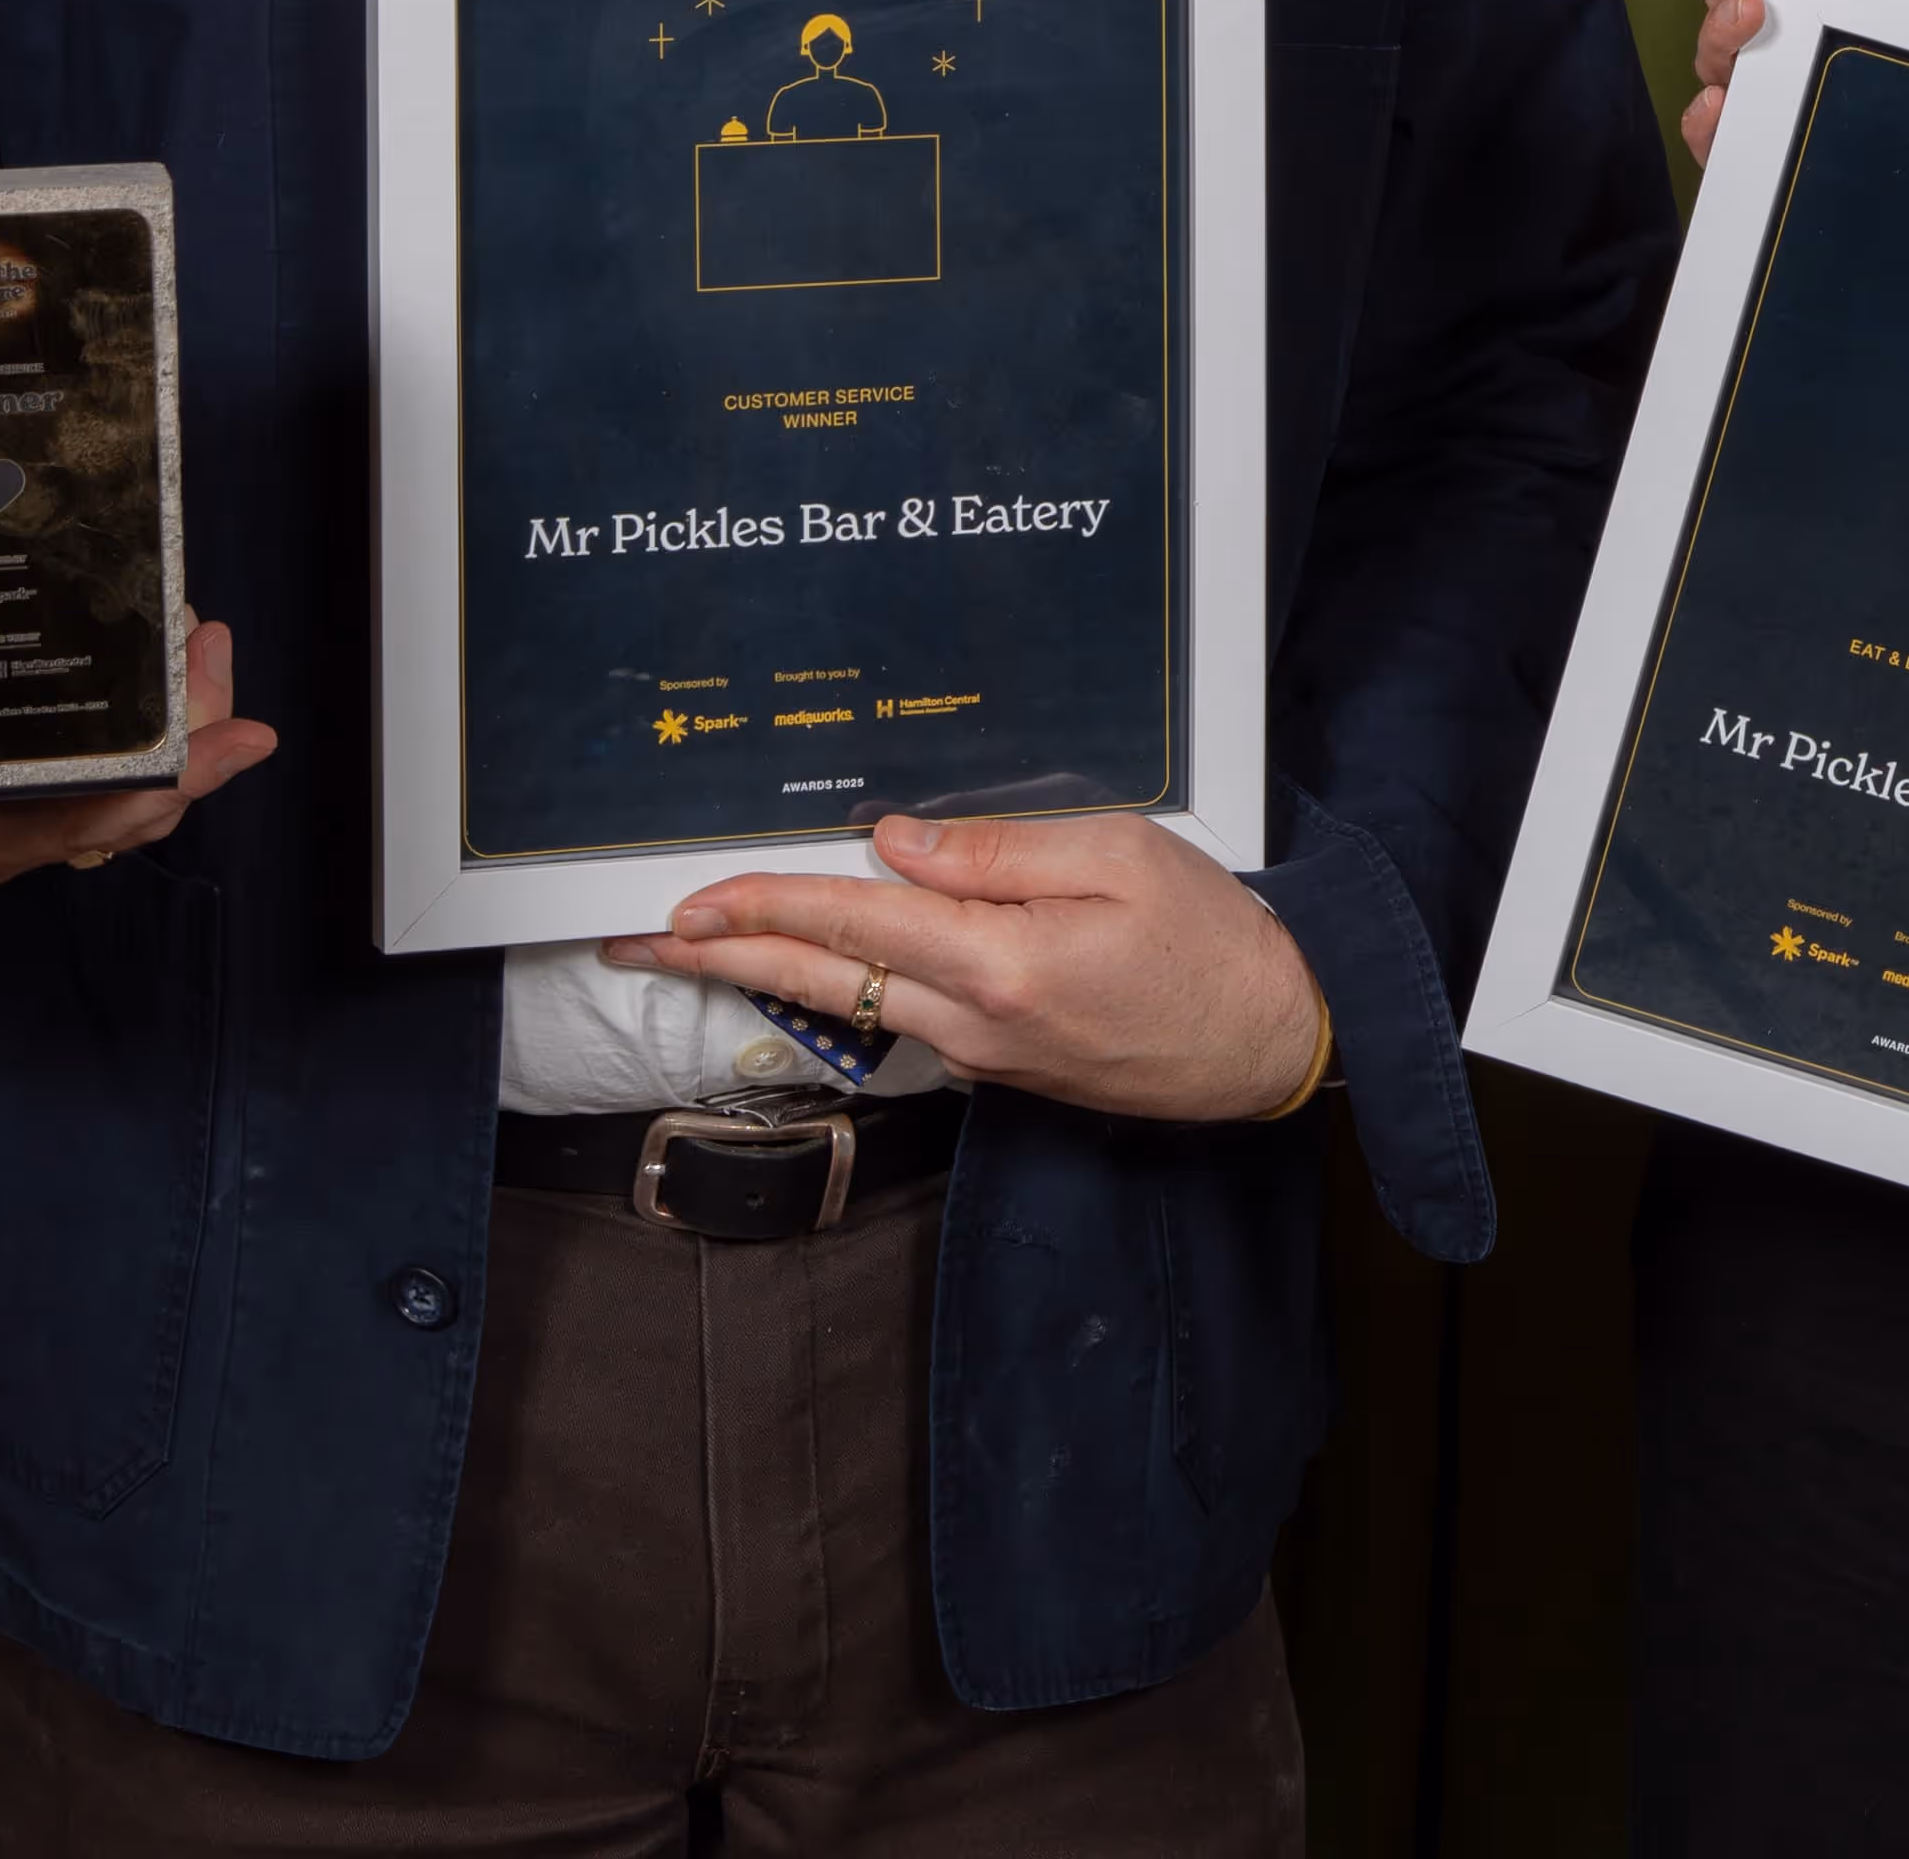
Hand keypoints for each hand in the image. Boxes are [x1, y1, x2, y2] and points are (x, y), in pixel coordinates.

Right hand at [0, 568, 278, 932]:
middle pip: (61, 811)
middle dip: (138, 748)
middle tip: (189, 653)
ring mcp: (7, 838)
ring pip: (109, 816)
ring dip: (181, 753)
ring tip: (213, 657)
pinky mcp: (36, 831)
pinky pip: (122, 816)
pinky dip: (180, 775)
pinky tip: (225, 719)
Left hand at [609, 810, 1330, 1121]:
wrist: (1269, 1039)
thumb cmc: (1213, 940)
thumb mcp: (1121, 857)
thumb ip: (1000, 848)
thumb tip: (897, 842)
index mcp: (998, 961)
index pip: (848, 925)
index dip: (759, 906)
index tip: (684, 901)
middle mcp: (974, 1022)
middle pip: (819, 984)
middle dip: (718, 959)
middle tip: (638, 945)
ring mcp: (985, 1054)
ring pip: (852, 1008)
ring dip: (772, 974)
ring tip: (704, 948)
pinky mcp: (1004, 1066)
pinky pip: (903, 1020)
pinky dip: (845, 989)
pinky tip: (823, 966)